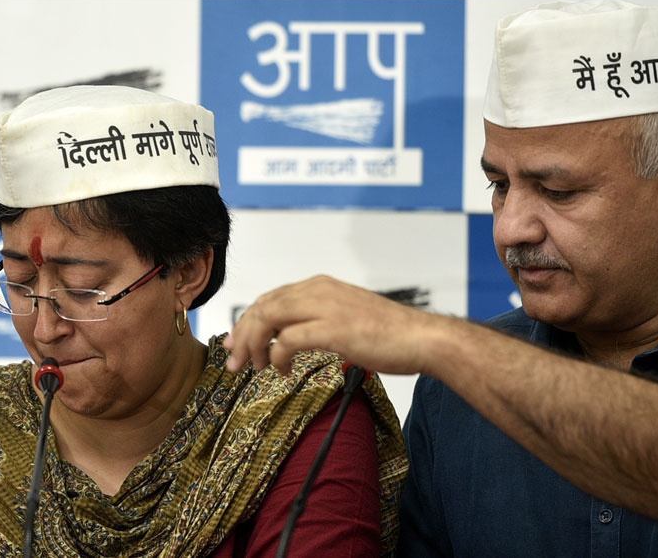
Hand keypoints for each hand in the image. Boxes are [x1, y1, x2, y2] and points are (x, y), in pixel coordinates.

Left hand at [223, 274, 432, 374]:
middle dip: (242, 334)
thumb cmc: (389, 334)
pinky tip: (282, 371)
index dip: (248, 321)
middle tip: (235, 361)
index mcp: (320, 286)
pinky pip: (287, 340)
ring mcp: (325, 307)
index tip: (237, 343)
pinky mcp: (332, 329)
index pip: (271, 298)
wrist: (422, 338)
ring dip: (253, 345)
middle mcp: (319, 290)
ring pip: (268, 318)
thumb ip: (316, 321)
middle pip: (262, 306)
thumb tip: (287, 338)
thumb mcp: (345, 317)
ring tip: (254, 367)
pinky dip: (277, 357)